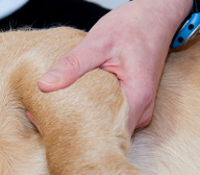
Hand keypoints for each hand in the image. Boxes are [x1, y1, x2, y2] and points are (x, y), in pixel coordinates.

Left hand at [38, 0, 192, 132]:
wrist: (155, 16)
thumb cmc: (132, 26)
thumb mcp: (97, 43)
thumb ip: (72, 65)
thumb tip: (44, 85)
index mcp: (137, 98)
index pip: (106, 134)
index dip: (77, 133)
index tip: (51, 128)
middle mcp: (141, 110)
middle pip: (105, 133)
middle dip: (75, 129)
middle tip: (43, 120)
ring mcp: (138, 108)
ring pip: (106, 125)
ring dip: (82, 120)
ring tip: (53, 113)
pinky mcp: (132, 103)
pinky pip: (109, 114)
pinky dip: (91, 111)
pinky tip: (71, 105)